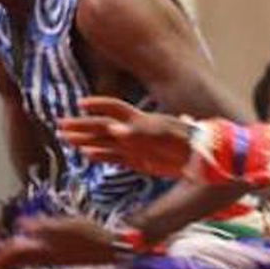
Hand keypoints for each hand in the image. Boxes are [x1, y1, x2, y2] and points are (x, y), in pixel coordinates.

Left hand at [0, 216, 122, 268]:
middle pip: (15, 261)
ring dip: (11, 262)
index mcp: (40, 250)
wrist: (110, 248)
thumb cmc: (87, 235)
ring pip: (24, 261)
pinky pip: (34, 258)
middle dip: (0, 264)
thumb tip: (19, 226)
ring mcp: (51, 257)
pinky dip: (24, 257)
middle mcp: (42, 256)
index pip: (11, 256)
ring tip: (0, 260)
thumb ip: (40, 226)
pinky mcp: (59, 256)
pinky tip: (26, 251)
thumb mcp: (63, 226)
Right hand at [57, 96, 193, 176]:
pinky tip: (88, 155)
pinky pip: (117, 159)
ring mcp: (138, 148)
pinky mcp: (143, 163)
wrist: (209, 159)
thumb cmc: (190, 143)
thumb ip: (139, 133)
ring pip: (106, 143)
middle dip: (82, 127)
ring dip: (87, 141)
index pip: (114, 110)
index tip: (79, 104)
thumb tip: (114, 130)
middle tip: (60, 127)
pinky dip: (102, 157)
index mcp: (142, 122)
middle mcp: (136, 133)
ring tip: (66, 140)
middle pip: (104, 127)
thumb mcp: (166, 135)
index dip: (97, 106)